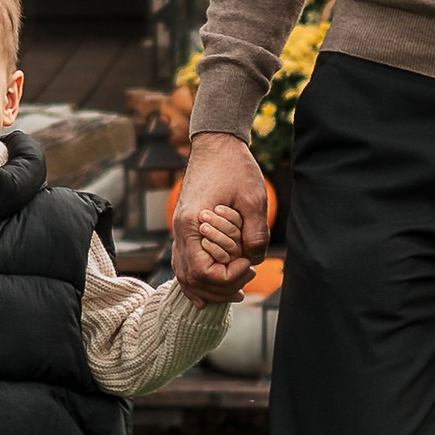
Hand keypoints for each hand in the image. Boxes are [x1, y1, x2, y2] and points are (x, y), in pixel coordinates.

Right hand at [172, 133, 267, 296]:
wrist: (217, 144)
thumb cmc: (235, 167)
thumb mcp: (253, 198)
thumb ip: (255, 233)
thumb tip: (253, 260)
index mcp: (192, 223)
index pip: (202, 272)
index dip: (228, 276)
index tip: (250, 264)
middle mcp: (180, 230)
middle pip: (191, 279)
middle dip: (222, 288)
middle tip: (250, 276)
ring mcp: (179, 230)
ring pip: (184, 275)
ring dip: (210, 289)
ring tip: (237, 291)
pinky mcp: (185, 228)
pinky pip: (183, 264)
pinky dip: (196, 281)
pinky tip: (212, 289)